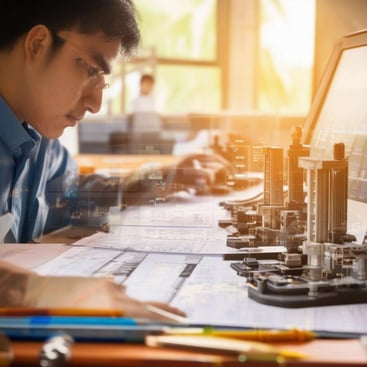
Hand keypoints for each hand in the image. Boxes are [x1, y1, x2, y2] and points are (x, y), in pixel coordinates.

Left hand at [24, 274, 186, 321]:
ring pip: (132, 298)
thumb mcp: (86, 326)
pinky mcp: (101, 281)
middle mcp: (114, 292)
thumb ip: (112, 323)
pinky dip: (121, 300)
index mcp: (112, 305)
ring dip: (140, 307)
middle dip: (165, 310)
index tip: (179, 322)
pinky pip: (119, 291)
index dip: (163, 319)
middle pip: (145, 304)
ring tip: (148, 312)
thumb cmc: (56, 315)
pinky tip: (111, 304)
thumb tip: (129, 321)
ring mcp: (108, 284)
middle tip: (182, 315)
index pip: (145, 314)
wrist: (36, 292)